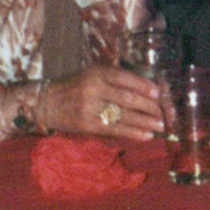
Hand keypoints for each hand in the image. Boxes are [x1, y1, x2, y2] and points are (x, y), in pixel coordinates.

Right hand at [38, 64, 164, 139]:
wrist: (45, 102)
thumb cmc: (74, 87)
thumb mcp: (92, 75)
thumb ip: (114, 79)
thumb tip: (147, 89)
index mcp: (97, 73)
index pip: (125, 78)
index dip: (143, 86)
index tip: (158, 93)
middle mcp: (93, 89)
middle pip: (127, 98)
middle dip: (149, 107)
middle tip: (164, 113)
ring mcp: (90, 108)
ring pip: (124, 116)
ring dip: (145, 122)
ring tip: (160, 126)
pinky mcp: (87, 125)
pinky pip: (115, 129)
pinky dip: (133, 133)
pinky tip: (146, 136)